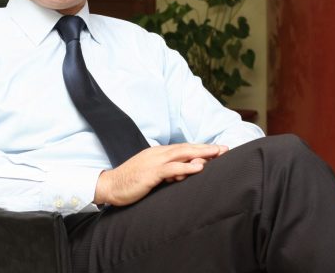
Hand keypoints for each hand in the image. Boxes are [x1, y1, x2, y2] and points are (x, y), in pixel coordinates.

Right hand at [93, 143, 227, 206]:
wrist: (110, 186)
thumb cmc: (130, 182)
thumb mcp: (152, 175)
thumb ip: (168, 173)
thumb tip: (183, 174)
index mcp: (158, 154)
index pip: (183, 149)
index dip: (200, 148)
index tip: (217, 150)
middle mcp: (158, 154)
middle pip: (186, 148)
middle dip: (206, 148)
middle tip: (224, 149)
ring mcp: (154, 162)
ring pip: (181, 155)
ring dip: (200, 153)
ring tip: (217, 154)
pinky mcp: (150, 173)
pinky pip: (171, 169)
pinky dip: (186, 167)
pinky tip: (198, 167)